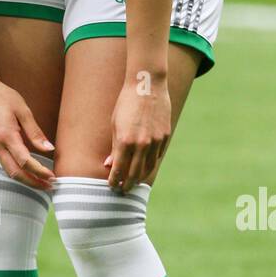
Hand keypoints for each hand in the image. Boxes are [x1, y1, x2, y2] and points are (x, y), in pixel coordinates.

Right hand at [0, 80, 55, 190]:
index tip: (53, 176)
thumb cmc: (4, 97)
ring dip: (26, 180)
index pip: (25, 161)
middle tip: (50, 187)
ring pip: (10, 172)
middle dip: (33, 183)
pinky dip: (19, 173)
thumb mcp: (24, 111)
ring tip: (43, 183)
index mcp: (6, 135)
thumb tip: (49, 149)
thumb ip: (35, 132)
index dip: (39, 171)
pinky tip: (30, 173)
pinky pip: (6, 165)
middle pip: (15, 173)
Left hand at [104, 76, 170, 192]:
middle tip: (123, 190)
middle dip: (127, 184)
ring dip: (140, 177)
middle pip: (134, 173)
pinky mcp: (165, 136)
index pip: (119, 169)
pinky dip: (150, 163)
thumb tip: (110, 165)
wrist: (147, 86)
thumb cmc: (126, 103)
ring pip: (148, 167)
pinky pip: (157, 155)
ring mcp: (155, 141)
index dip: (114, 180)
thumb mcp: (115, 124)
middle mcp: (141, 144)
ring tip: (134, 182)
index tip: (112, 186)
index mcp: (125, 141)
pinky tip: (145, 167)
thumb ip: (114, 147)